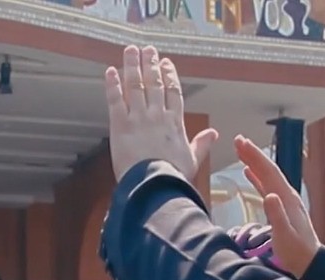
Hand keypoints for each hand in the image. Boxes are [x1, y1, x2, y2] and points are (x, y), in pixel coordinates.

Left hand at [105, 45, 217, 182]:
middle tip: (147, 50)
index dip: (169, 75)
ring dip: (132, 66)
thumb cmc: (173, 177)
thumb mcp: (192, 160)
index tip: (166, 62)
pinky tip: (110, 71)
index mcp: (175, 123)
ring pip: (135, 85)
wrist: (155, 185)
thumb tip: (214, 134)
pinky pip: (116, 99)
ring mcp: (139, 118)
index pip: (173, 91)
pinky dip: (112, 84)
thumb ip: (201, 144)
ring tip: (131, 51)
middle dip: (150, 64)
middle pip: (154, 83)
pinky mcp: (121, 125)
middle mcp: (158, 115)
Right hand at [234, 135, 321, 276]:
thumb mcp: (285, 235)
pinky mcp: (282, 207)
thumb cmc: (295, 251)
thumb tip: (269, 195)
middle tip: (237, 140)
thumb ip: (277, 216)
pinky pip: (266, 186)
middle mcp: (286, 195)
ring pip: (267, 176)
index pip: (269, 172)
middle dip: (253, 153)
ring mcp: (285, 200)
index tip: (241, 143)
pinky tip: (249, 173)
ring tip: (240, 150)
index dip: (255, 156)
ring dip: (254, 162)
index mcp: (286, 199)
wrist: (308, 261)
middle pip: (268, 169)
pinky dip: (257, 177)